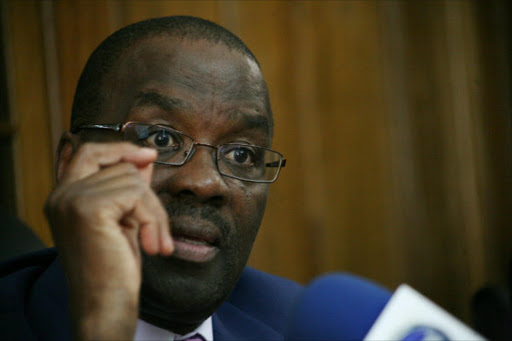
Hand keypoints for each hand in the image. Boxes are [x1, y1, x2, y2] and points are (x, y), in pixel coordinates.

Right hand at [44, 142, 173, 339]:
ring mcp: (72, 200)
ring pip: (134, 181)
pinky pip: (137, 195)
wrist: (105, 305)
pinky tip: (152, 246)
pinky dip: (154, 219)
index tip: (148, 155)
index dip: (120, 149)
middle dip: (147, 194)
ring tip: (153, 241)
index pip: (90, 152)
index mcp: (64, 197)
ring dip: (154, 213)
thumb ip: (129, 187)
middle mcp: (62, 195)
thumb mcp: (124, 219)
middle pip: (120, 167)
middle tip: (156, 226)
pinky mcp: (88, 208)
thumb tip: (145, 157)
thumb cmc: (114, 268)